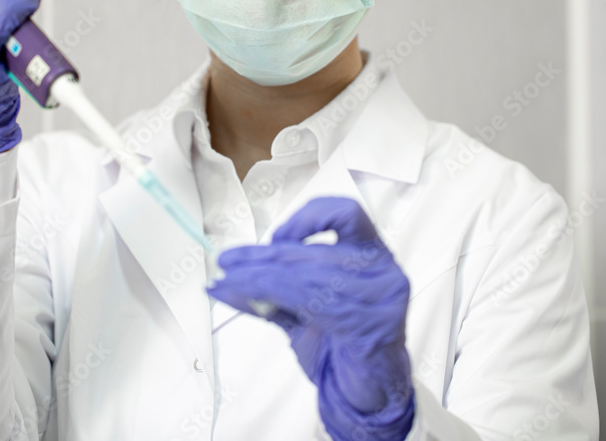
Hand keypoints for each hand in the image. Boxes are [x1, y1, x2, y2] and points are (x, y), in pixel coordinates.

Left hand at [207, 197, 414, 440]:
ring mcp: (382, 298)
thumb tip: (223, 279)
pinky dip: (275, 295)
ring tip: (230, 280)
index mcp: (371, 254)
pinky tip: (252, 297)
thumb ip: (268, 291)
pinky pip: (315, 302)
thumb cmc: (338, 347)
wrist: (364, 392)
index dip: (309, 217)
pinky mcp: (371, 326)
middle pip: (316, 251)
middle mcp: (383, 270)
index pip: (347, 213)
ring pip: (310, 276)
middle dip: (263, 256)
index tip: (275, 237)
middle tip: (228, 262)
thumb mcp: (298, 310)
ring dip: (261, 277)